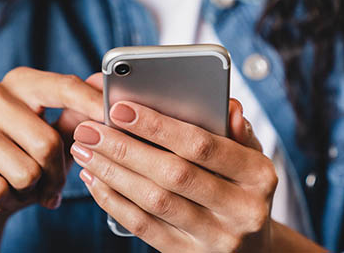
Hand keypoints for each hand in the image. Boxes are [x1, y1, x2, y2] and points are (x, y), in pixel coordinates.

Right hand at [0, 68, 102, 248]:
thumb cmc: (24, 161)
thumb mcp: (57, 139)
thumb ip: (79, 114)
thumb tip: (104, 85)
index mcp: (20, 82)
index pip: (63, 86)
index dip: (91, 104)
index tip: (113, 118)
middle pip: (46, 141)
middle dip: (56, 174)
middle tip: (52, 185)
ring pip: (23, 170)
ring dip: (31, 191)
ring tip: (23, 188)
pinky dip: (6, 202)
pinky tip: (0, 196)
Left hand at [70, 74, 277, 252]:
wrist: (253, 249)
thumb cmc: (243, 188)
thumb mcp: (251, 158)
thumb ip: (237, 130)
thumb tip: (228, 105)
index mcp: (258, 176)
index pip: (202, 145)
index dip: (158, 126)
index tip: (120, 108)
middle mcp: (242, 210)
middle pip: (173, 174)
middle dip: (125, 148)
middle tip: (89, 130)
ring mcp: (215, 238)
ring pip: (154, 202)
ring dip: (113, 173)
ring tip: (85, 151)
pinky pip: (144, 227)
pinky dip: (114, 201)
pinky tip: (96, 180)